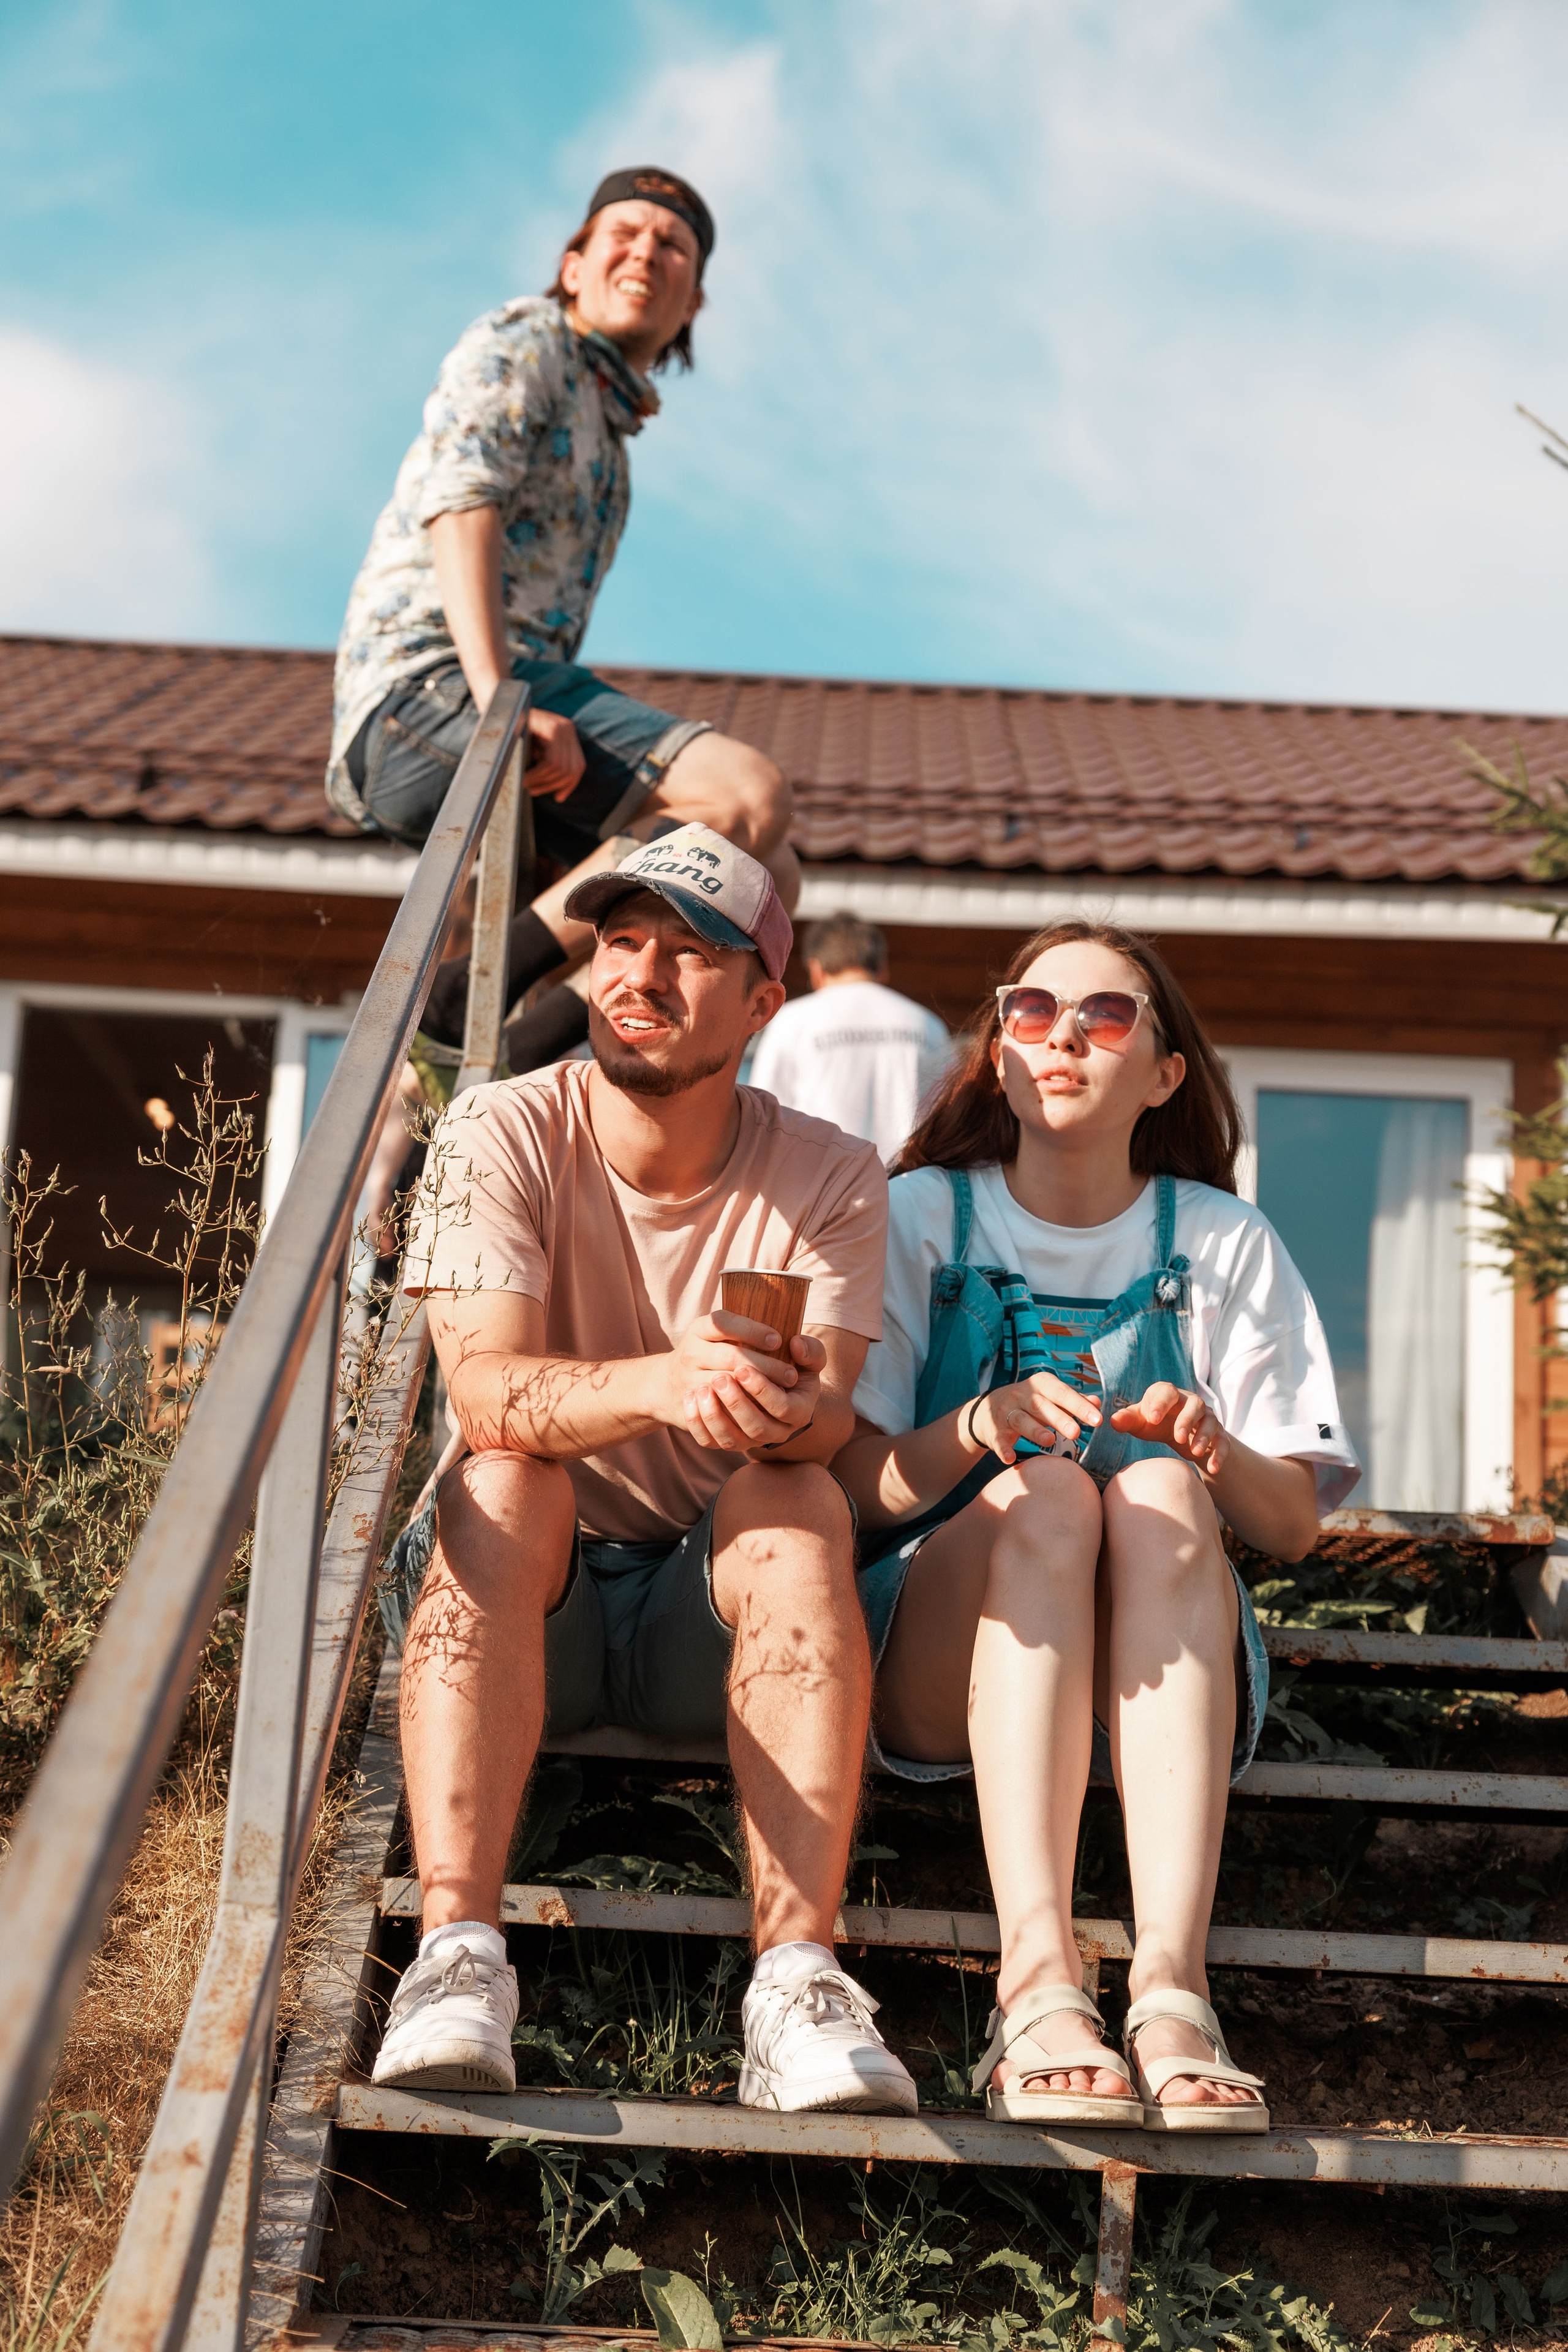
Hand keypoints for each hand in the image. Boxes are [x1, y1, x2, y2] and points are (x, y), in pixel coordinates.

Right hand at [524, 707, 585, 802]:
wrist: (502, 708)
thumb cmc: (516, 732)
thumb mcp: (537, 748)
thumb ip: (549, 764)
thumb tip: (560, 795)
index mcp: (568, 734)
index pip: (578, 766)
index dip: (569, 785)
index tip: (558, 797)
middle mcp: (568, 729)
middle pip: (570, 770)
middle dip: (551, 785)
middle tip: (534, 791)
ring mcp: (562, 727)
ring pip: (560, 768)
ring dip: (541, 781)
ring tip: (527, 784)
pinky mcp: (552, 728)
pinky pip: (551, 762)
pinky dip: (537, 775)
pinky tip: (525, 778)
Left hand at [673, 1315, 823, 1454]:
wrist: (766, 1388)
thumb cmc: (788, 1368)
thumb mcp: (806, 1360)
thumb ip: (811, 1350)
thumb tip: (796, 1343)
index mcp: (798, 1412)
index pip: (783, 1408)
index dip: (763, 1390)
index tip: (743, 1368)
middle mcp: (776, 1432)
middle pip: (756, 1428)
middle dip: (737, 1404)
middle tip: (720, 1378)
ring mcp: (750, 1441)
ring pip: (731, 1440)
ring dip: (715, 1416)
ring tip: (701, 1388)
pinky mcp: (726, 1442)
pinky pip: (709, 1441)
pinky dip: (698, 1424)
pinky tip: (690, 1398)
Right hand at [968, 1373, 1100, 1465]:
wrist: (988, 1408)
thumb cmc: (1031, 1403)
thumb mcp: (1050, 1397)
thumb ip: (1073, 1401)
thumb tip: (1097, 1402)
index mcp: (1040, 1385)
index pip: (1062, 1393)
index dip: (1079, 1406)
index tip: (1098, 1419)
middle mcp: (1022, 1395)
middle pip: (1041, 1406)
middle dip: (1059, 1418)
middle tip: (1077, 1432)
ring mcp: (1006, 1411)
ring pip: (1021, 1420)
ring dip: (1034, 1430)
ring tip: (1050, 1441)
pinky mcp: (994, 1429)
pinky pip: (998, 1439)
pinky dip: (1003, 1448)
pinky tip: (1009, 1458)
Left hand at [1110, 1381, 1228, 1475]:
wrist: (1181, 1433)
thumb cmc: (1156, 1423)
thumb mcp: (1140, 1421)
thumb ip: (1127, 1420)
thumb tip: (1112, 1421)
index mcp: (1169, 1394)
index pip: (1167, 1392)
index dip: (1160, 1404)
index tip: (1152, 1419)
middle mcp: (1191, 1403)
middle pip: (1194, 1405)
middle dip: (1186, 1420)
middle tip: (1177, 1437)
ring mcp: (1207, 1418)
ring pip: (1211, 1422)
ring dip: (1204, 1437)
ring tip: (1195, 1453)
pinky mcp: (1218, 1435)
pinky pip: (1223, 1442)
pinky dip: (1219, 1454)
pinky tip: (1213, 1468)